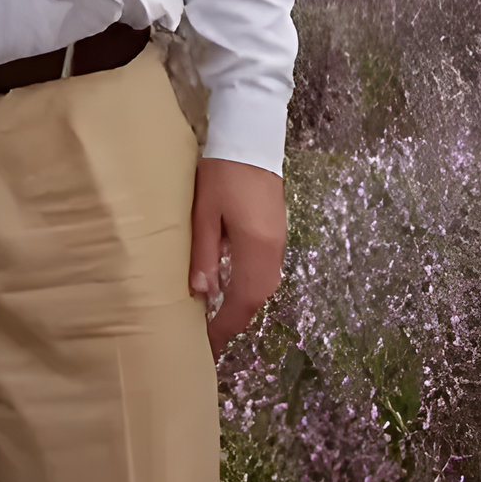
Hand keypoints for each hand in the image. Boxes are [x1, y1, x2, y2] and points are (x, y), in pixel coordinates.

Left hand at [188, 158, 286, 358]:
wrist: (250, 135)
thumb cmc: (221, 172)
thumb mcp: (204, 213)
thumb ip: (204, 254)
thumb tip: (201, 295)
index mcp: (256, 248)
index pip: (242, 302)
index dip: (224, 327)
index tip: (206, 346)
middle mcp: (273, 250)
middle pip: (256, 298)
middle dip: (233, 321)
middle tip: (207, 337)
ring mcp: (278, 241)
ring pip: (263, 286)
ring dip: (241, 305)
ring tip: (214, 317)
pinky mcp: (276, 231)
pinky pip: (265, 271)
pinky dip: (248, 286)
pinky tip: (229, 287)